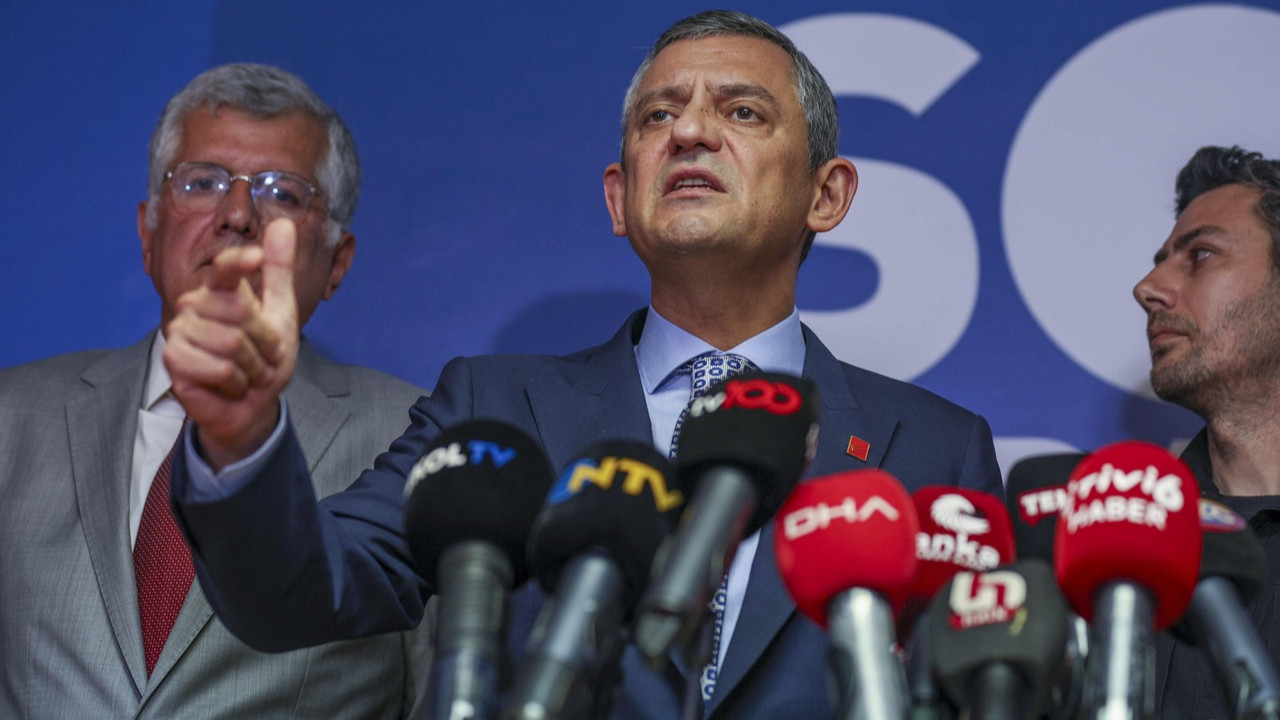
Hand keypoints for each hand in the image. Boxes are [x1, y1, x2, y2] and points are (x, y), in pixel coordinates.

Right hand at [164, 218, 299, 469]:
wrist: (249, 405)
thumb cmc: (264, 358)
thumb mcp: (281, 313)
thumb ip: (278, 270)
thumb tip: (283, 223)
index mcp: (221, 290)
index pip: (226, 267)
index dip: (240, 261)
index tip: (256, 259)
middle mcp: (196, 304)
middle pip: (241, 311)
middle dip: (265, 342)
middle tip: (263, 356)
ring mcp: (180, 330)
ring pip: (232, 342)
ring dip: (253, 366)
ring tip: (247, 372)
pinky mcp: (173, 358)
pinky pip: (219, 367)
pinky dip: (236, 382)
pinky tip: (230, 385)